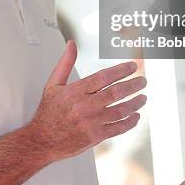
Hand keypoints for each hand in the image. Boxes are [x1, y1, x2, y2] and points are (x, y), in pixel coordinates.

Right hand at [28, 40, 146, 161]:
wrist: (42, 140)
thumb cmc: (48, 112)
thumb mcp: (53, 84)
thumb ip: (65, 63)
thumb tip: (71, 44)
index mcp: (75, 91)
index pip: (103, 77)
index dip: (121, 71)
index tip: (132, 67)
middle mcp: (84, 106)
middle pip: (115, 93)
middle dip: (133, 85)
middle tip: (142, 80)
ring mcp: (91, 123)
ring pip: (120, 111)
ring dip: (135, 103)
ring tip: (143, 97)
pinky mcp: (95, 137)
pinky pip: (117, 129)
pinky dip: (129, 122)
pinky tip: (135, 116)